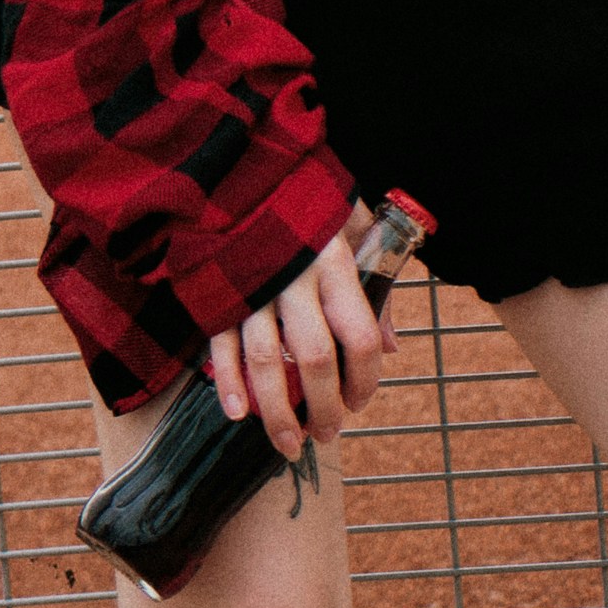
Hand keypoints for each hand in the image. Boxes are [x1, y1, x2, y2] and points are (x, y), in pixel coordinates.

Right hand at [206, 204, 395, 460]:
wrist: (244, 163)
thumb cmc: (308, 197)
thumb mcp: (356, 224)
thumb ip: (377, 284)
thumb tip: (390, 346)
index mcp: (335, 262)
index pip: (360, 337)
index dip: (365, 380)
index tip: (360, 402)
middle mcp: (295, 278)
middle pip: (315, 360)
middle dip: (324, 408)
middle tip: (328, 435)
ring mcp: (253, 287)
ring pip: (267, 364)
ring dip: (279, 413)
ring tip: (290, 444)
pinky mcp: (217, 291)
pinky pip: (220, 346)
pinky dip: (228, 384)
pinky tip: (239, 414)